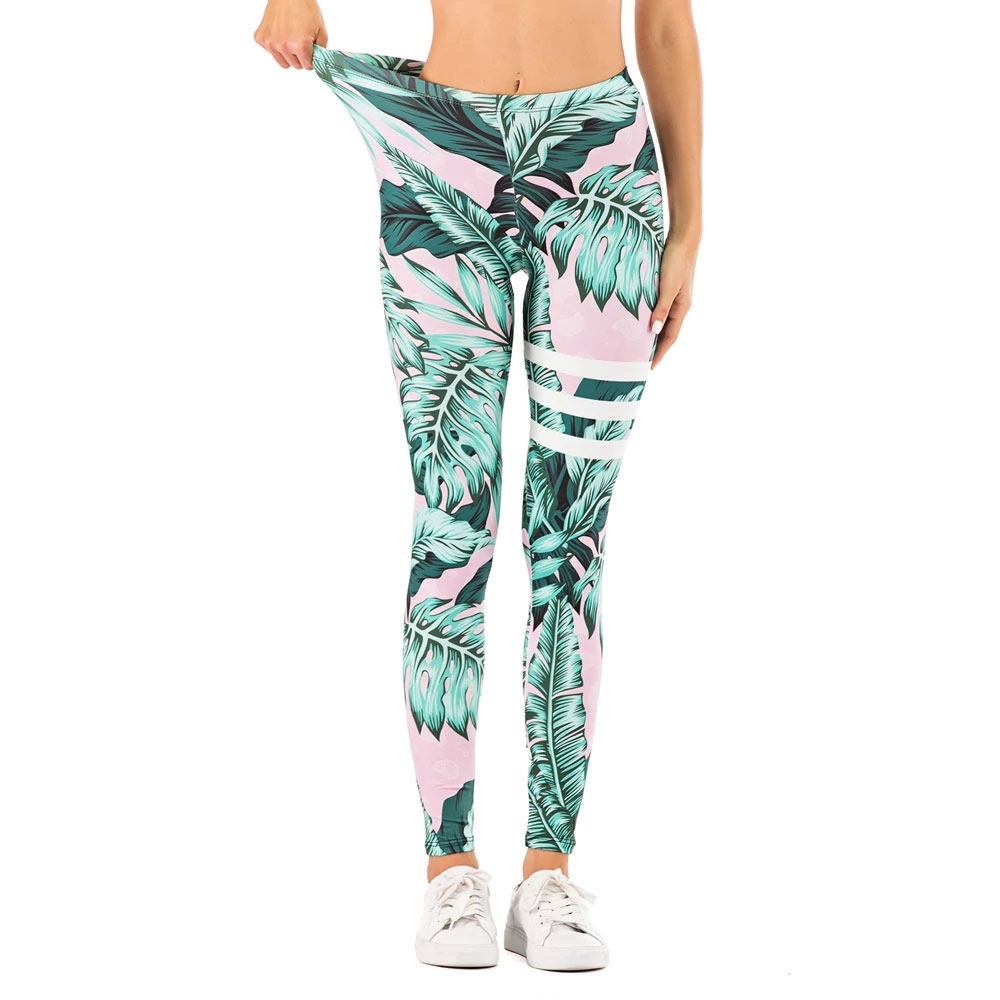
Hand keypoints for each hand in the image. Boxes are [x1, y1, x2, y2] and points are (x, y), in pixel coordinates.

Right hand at [253, 0, 327, 69]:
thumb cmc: (303, 6)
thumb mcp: (321, 30)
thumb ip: (321, 50)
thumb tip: (317, 62)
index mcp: (300, 46)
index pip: (307, 66)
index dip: (310, 58)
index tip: (309, 50)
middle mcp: (283, 46)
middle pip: (295, 65)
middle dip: (299, 57)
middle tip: (299, 41)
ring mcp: (271, 43)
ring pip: (283, 62)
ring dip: (288, 55)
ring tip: (290, 38)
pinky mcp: (261, 38)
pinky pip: (271, 52)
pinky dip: (276, 46)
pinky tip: (280, 33)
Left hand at [649, 232, 699, 369]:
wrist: (683, 238)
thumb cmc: (676, 261)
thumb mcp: (668, 287)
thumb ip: (661, 308)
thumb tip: (655, 331)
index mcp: (682, 308)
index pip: (670, 338)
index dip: (659, 353)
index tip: (648, 368)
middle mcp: (679, 305)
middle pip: (666, 333)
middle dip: (655, 348)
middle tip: (640, 361)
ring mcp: (674, 297)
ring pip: (661, 321)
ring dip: (651, 334)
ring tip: (637, 346)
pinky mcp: (667, 288)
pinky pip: (657, 309)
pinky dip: (649, 318)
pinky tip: (639, 321)